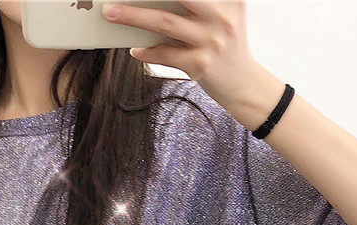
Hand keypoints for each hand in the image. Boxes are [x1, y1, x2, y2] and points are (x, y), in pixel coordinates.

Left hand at [101, 1, 281, 124]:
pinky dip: (148, 52)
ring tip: (111, 13)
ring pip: (165, 22)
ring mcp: (210, 41)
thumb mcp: (223, 16)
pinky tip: (136, 49)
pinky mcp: (200, 64)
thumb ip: (199, 5)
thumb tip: (151, 4)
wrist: (244, 84)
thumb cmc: (226, 46)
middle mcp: (221, 15)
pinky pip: (166, 55)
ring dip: (133, 16)